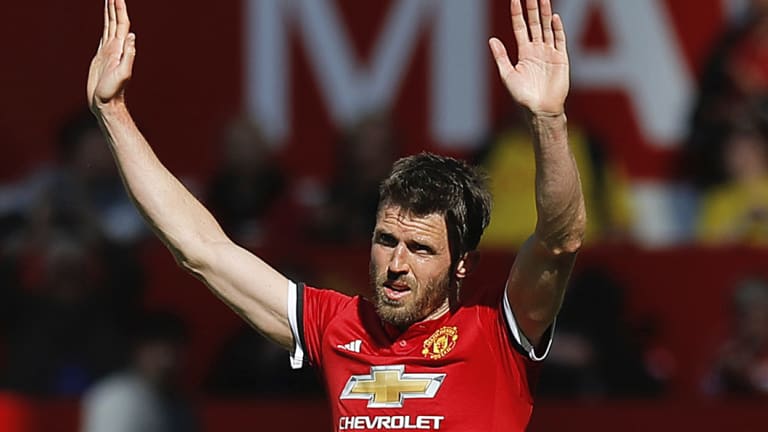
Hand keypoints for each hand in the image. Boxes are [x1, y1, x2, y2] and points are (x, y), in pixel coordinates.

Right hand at [87, 0, 135, 112]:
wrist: (105, 103)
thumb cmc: (113, 92)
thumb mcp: (123, 74)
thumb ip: (128, 56)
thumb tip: (132, 36)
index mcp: (120, 49)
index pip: (122, 24)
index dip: (120, 9)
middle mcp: (116, 47)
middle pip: (116, 21)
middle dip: (114, 5)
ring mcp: (109, 50)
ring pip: (110, 26)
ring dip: (110, 12)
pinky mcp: (101, 56)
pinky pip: (104, 35)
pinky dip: (105, 24)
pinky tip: (106, 20)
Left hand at [489, 0, 568, 115]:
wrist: (540, 109)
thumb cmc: (522, 96)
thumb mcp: (507, 75)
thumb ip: (501, 56)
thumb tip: (491, 39)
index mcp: (524, 52)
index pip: (520, 27)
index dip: (517, 13)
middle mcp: (537, 49)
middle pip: (534, 24)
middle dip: (532, 8)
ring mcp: (550, 52)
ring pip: (547, 28)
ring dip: (545, 13)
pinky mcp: (561, 58)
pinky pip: (560, 40)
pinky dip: (557, 28)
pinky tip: (554, 17)